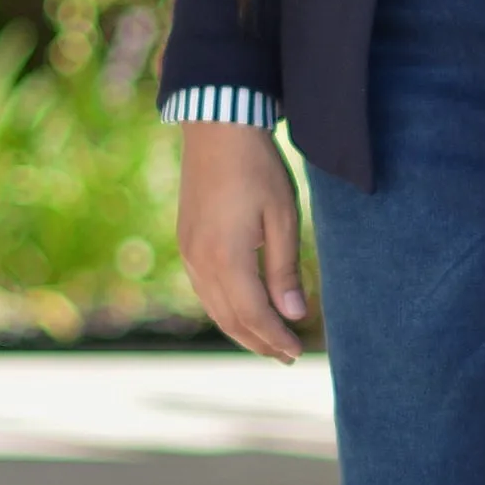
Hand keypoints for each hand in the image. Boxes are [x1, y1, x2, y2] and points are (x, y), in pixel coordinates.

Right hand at [177, 124, 308, 360]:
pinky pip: (204, 290)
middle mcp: (200, 261)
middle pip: (230, 319)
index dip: (276, 339)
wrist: (217, 128)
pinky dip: (225, 309)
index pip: (254, 315)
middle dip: (259, 343)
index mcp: (227, 258)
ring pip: (214, 308)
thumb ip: (285, 271)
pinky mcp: (186, 242)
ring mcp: (189, 252)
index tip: (298, 352)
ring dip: (241, 330)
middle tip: (287, 357)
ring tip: (268, 342)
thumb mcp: (282, 217)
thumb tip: (294, 314)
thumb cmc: (257, 168)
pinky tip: (242, 310)